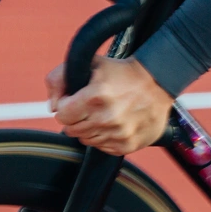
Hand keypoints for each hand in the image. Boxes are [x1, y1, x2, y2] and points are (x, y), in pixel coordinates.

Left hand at [48, 57, 172, 154]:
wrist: (158, 82)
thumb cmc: (122, 72)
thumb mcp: (90, 63)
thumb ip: (59, 77)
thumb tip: (52, 105)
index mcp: (95, 97)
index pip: (62, 114)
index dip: (66, 105)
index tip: (75, 100)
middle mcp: (107, 118)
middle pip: (72, 129)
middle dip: (77, 117)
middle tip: (91, 106)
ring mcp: (118, 134)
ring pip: (86, 140)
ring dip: (90, 128)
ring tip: (104, 113)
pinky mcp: (127, 145)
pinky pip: (102, 148)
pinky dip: (104, 137)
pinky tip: (114, 123)